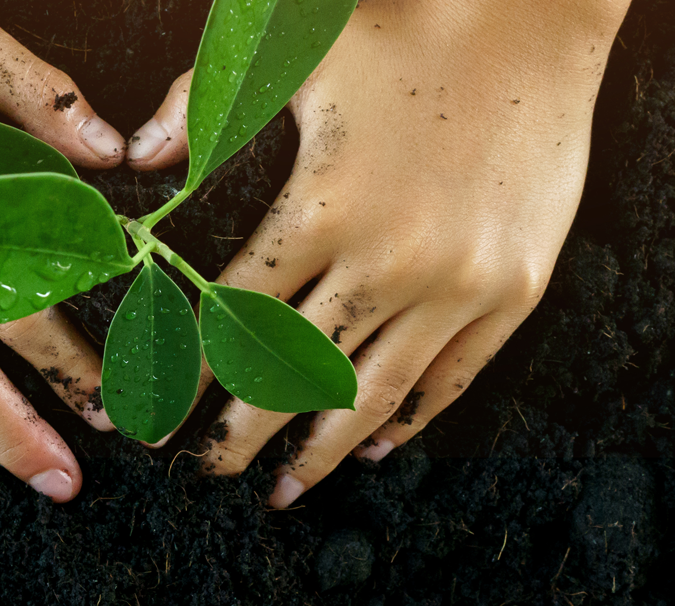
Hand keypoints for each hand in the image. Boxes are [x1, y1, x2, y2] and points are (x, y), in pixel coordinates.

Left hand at [126, 0, 629, 506]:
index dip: (190, 373)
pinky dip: (410, 419)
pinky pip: (453, 377)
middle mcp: (390, 262)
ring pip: (373, 394)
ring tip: (284, 488)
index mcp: (322, 207)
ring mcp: (459, 284)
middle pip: (295, 374)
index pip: (236, 317)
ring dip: (320, 450)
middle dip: (242, 433)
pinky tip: (374, 445)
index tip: (160, 414)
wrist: (536, 18)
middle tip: (206, 470)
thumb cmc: (405, 27)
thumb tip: (137, 156)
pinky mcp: (514, 290)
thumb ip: (204, 104)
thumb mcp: (293, 49)